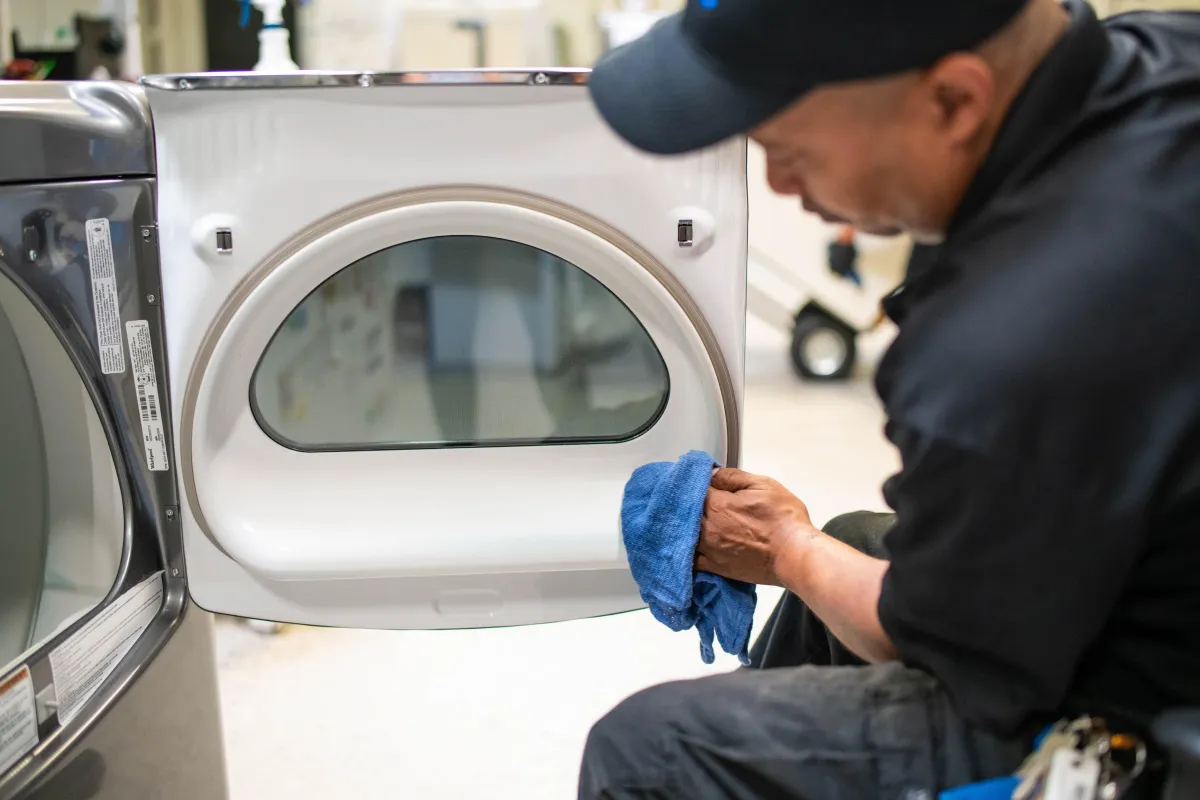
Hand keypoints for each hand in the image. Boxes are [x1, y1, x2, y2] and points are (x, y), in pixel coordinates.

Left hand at [696, 468, 817, 585]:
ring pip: (684, 536)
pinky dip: (688, 552)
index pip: (693, 489)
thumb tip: (712, 473)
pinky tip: (691, 546)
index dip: (695, 484)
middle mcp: (707, 528)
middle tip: (694, 500)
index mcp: (716, 505)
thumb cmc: (783, 519)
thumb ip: (732, 477)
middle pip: (684, 513)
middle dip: (687, 505)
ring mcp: (709, 550)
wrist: (795, 554)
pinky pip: (691, 560)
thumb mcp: (762, 485)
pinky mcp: (716, 568)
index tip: (700, 483)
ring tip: (691, 521)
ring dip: (685, 527)